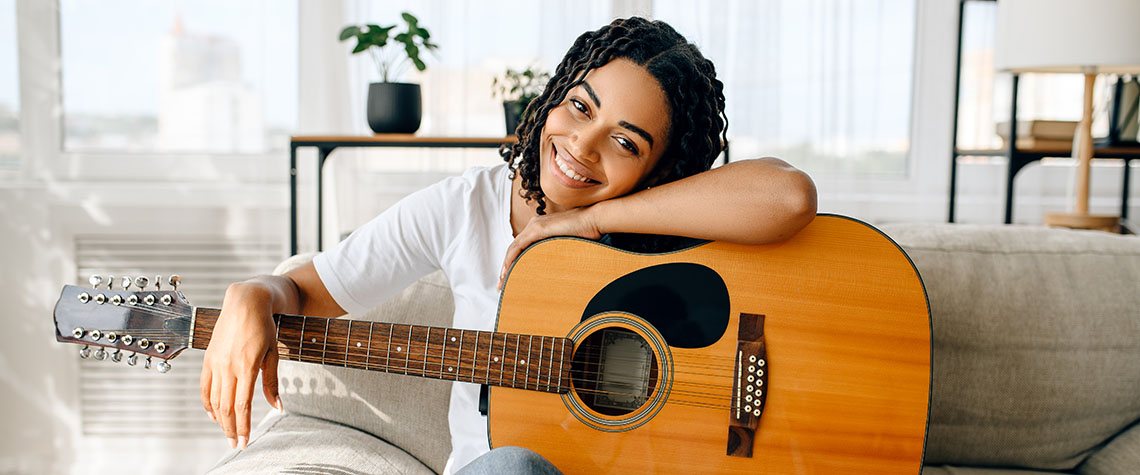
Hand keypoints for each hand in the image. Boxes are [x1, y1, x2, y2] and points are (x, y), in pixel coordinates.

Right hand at [199, 282, 281, 449]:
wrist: (245, 303)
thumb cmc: (264, 327)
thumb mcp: (273, 354)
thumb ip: (272, 382)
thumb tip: (278, 407)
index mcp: (246, 366)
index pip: (242, 405)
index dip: (243, 426)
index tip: (245, 441)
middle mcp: (227, 367)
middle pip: (226, 407)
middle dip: (231, 428)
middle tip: (237, 443)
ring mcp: (215, 363)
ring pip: (214, 400)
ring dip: (220, 420)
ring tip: (228, 432)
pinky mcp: (208, 359)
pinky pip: (205, 387)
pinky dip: (208, 403)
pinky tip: (213, 415)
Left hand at [498, 206, 602, 289]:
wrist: (595, 219)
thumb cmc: (587, 233)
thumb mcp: (568, 245)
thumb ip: (558, 253)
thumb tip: (559, 270)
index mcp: (540, 229)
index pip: (521, 248)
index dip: (513, 263)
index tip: (510, 279)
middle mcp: (534, 226)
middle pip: (514, 249)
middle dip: (506, 267)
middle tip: (502, 285)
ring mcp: (535, 226)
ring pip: (514, 248)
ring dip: (506, 265)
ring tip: (503, 281)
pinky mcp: (539, 229)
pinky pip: (519, 246)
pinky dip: (512, 258)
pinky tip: (508, 270)